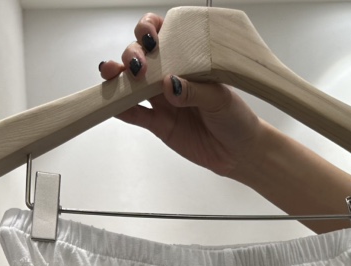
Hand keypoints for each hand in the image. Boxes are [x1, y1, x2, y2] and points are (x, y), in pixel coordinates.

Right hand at [99, 13, 263, 178]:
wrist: (238, 151)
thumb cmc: (236, 117)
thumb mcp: (220, 99)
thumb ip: (194, 91)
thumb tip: (169, 85)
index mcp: (188, 60)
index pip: (164, 35)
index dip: (150, 30)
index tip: (150, 38)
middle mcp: (171, 76)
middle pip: (142, 57)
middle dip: (132, 54)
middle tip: (138, 66)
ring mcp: (162, 100)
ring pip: (133, 84)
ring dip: (118, 77)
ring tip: (112, 75)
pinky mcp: (158, 124)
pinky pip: (135, 115)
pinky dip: (121, 109)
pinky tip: (112, 104)